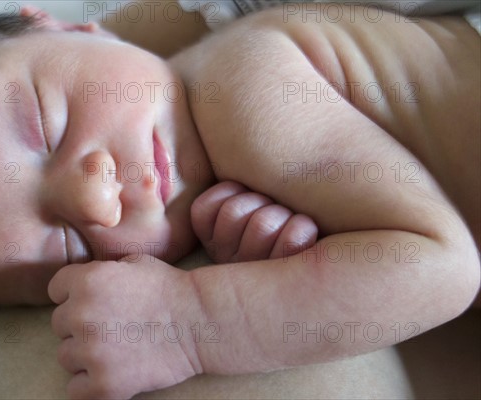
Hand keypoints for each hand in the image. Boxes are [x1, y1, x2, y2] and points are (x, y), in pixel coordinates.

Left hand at [48, 256, 202, 398]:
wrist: (198, 321)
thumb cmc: (170, 288)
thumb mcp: (132, 262)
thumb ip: (100, 271)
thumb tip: (84, 281)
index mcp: (86, 280)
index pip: (56, 289)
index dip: (74, 294)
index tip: (94, 301)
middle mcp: (81, 315)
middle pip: (59, 324)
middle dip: (80, 324)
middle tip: (111, 325)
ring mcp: (90, 352)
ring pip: (65, 356)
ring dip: (84, 354)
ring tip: (115, 348)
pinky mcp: (103, 384)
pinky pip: (75, 389)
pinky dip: (90, 384)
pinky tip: (111, 372)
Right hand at [191, 181, 317, 262]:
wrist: (327, 262)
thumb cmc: (286, 203)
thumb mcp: (245, 193)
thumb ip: (229, 182)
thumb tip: (204, 122)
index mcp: (215, 241)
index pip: (204, 210)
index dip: (229, 194)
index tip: (246, 196)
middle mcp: (229, 261)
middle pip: (234, 212)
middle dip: (260, 202)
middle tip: (274, 211)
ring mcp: (258, 271)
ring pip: (263, 222)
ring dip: (282, 215)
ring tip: (289, 222)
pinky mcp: (291, 274)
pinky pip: (292, 237)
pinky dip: (302, 227)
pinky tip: (304, 233)